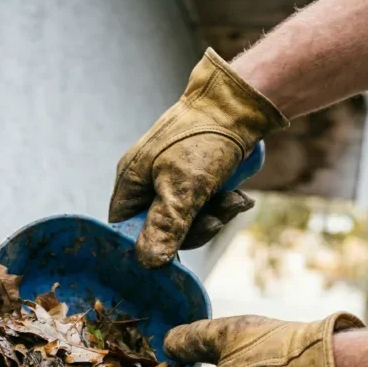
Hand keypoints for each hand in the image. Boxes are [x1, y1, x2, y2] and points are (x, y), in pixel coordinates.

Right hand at [108, 49, 286, 268]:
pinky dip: (222, 207)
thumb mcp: (183, 187)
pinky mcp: (196, 182)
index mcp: (131, 182)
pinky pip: (203, 209)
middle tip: (215, 220)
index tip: (171, 252)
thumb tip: (148, 263)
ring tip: (234, 201)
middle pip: (159, 231)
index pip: (124, 229)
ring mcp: (172, 183)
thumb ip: (166, 226)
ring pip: (186, 222)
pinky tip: (239, 197)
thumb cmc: (205, 138)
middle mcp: (147, 184)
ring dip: (214, 217)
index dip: (144, 246)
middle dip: (192, 231)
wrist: (243, 103)